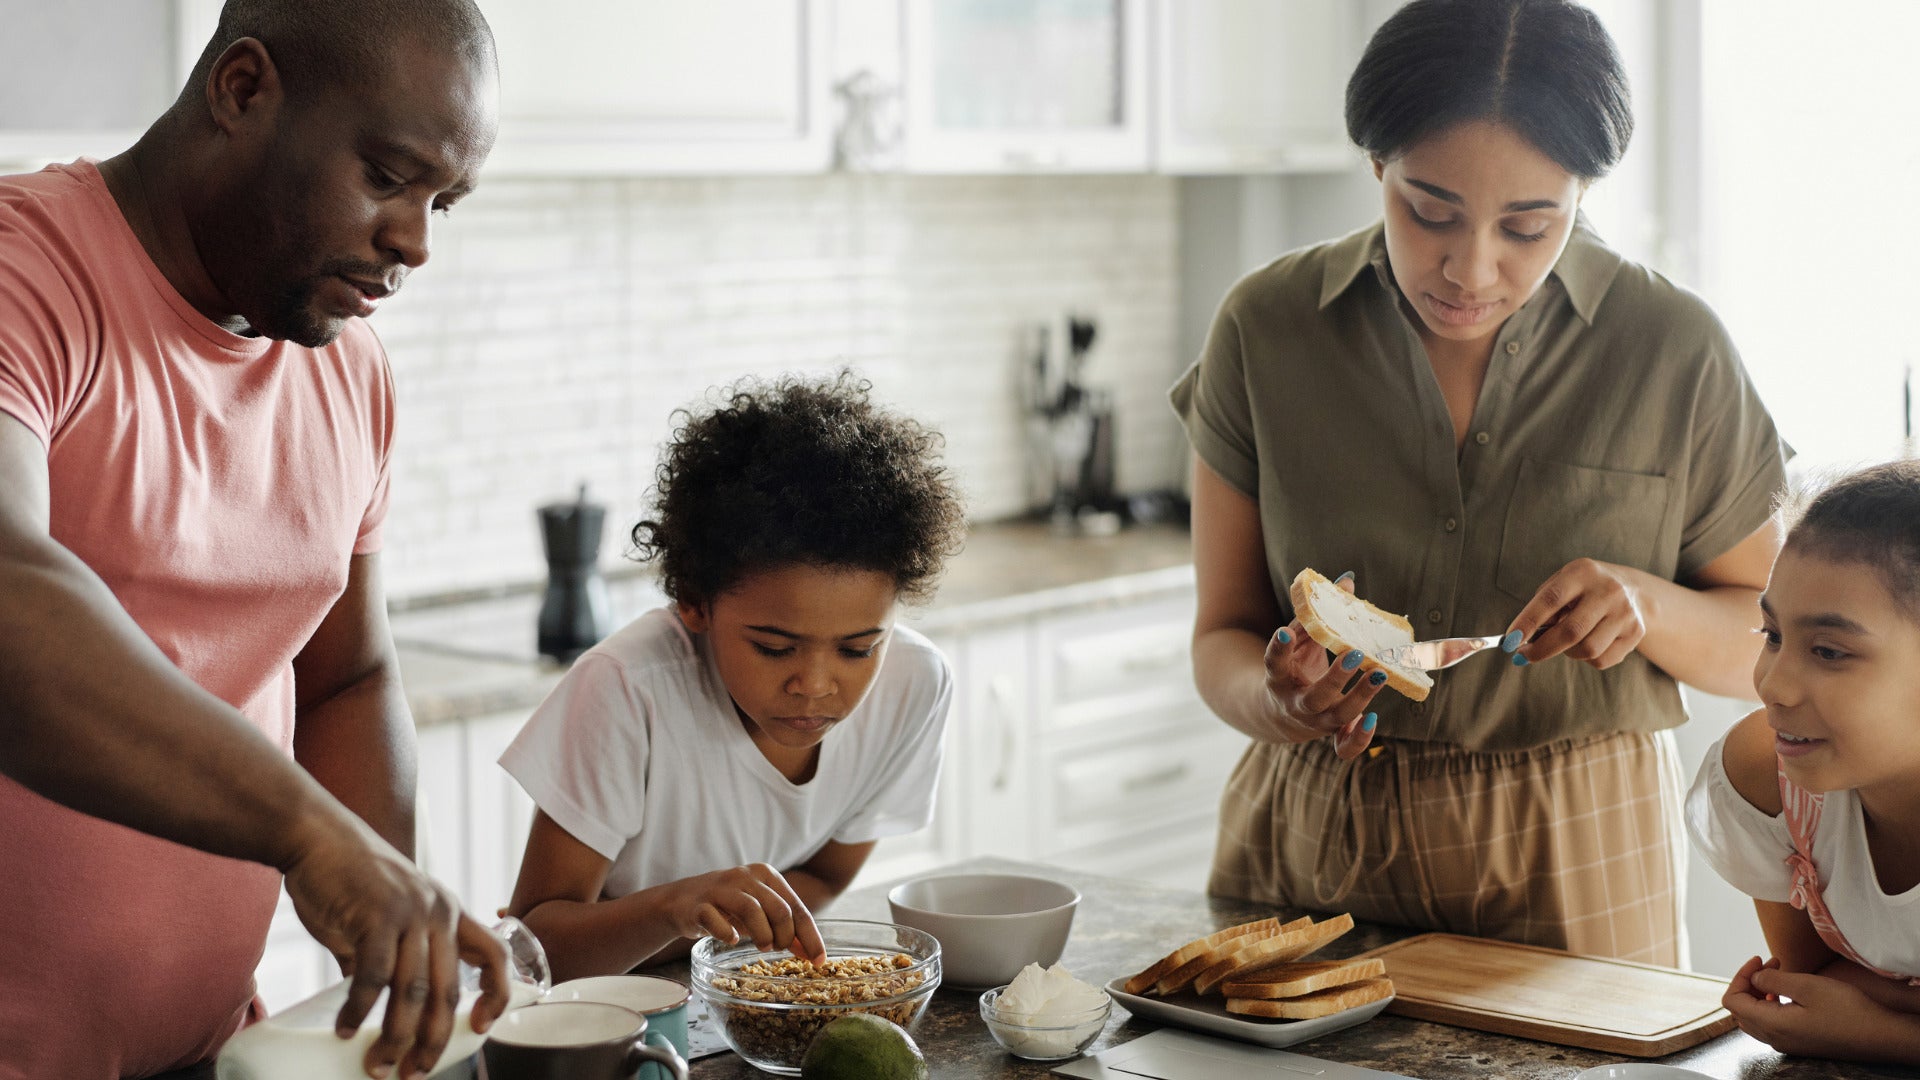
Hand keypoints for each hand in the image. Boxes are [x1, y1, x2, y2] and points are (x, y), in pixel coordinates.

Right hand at [282, 815, 509, 1079]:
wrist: (317, 835)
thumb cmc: (348, 878)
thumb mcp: (384, 917)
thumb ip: (386, 956)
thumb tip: (373, 1004)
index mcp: (449, 911)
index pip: (493, 953)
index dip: (497, 992)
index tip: (483, 1026)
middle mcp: (438, 912)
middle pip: (449, 990)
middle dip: (434, 1040)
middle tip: (415, 1072)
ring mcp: (409, 914)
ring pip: (413, 990)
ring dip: (396, 1036)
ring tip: (379, 1065)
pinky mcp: (374, 917)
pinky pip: (373, 976)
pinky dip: (360, 1010)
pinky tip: (346, 1030)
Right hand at [659, 863, 827, 965]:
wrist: (681, 901)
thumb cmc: (727, 907)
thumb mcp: (759, 913)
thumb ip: (783, 928)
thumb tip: (810, 952)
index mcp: (766, 875)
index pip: (797, 907)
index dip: (810, 936)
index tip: (819, 960)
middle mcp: (746, 876)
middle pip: (779, 909)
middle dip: (785, 937)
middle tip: (777, 950)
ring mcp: (721, 888)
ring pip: (752, 909)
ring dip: (762, 935)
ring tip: (762, 947)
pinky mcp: (698, 904)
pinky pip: (715, 919)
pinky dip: (727, 933)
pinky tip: (732, 939)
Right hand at [1262, 573, 1387, 759]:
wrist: (1278, 713)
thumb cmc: (1294, 667)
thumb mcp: (1299, 641)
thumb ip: (1318, 615)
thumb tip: (1347, 579)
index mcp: (1279, 678)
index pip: (1274, 663)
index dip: (1279, 650)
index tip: (1284, 632)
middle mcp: (1295, 703)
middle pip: (1315, 697)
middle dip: (1336, 677)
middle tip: (1356, 653)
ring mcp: (1314, 723)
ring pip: (1336, 718)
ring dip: (1359, 697)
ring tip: (1380, 674)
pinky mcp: (1330, 735)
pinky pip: (1344, 747)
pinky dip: (1359, 738)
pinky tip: (1373, 719)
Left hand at [1508, 558, 1645, 669]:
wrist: (1633, 590)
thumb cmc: (1583, 589)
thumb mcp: (1563, 583)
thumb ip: (1542, 605)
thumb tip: (1522, 638)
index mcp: (1582, 573)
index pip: (1550, 599)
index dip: (1527, 622)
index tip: (1509, 641)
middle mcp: (1608, 591)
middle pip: (1571, 631)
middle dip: (1541, 649)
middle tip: (1523, 656)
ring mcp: (1625, 612)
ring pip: (1587, 650)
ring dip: (1567, 653)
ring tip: (1564, 643)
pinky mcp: (1635, 632)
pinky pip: (1602, 660)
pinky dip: (1586, 659)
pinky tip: (1587, 643)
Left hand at [1722, 956, 1914, 1060]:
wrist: (1881, 1036)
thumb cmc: (1847, 1011)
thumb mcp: (1806, 986)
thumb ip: (1772, 980)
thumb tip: (1753, 976)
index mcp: (1771, 1025)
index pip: (1732, 1000)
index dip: (1740, 975)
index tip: (1759, 959)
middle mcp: (1775, 1038)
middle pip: (1741, 1009)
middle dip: (1748, 982)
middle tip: (1769, 963)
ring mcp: (1787, 1043)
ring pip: (1756, 1016)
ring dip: (1760, 992)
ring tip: (1779, 973)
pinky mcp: (1800, 1042)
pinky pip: (1773, 1023)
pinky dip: (1772, 1003)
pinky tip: (1790, 991)